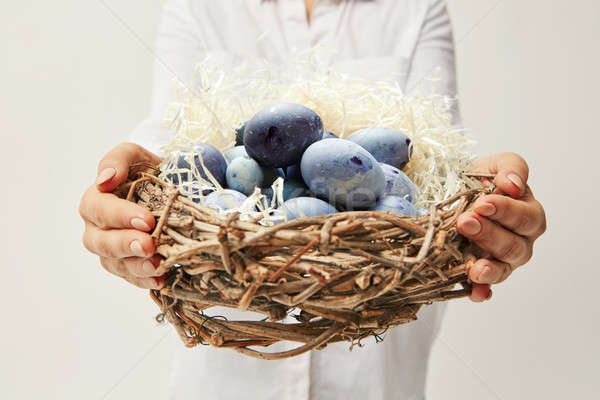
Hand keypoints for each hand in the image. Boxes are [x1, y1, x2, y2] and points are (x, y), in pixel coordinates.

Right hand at [79, 143, 165, 288]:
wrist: (165, 188)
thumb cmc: (145, 171)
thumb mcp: (134, 155)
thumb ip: (118, 159)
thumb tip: (105, 179)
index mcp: (95, 202)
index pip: (99, 209)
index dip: (120, 216)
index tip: (146, 219)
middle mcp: (97, 229)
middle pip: (102, 242)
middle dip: (126, 245)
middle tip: (149, 245)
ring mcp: (112, 251)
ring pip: (116, 264)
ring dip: (137, 267)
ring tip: (158, 265)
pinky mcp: (128, 266)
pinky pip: (132, 278)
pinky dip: (146, 281)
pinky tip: (162, 279)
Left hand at [457, 153, 545, 301]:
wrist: (458, 194)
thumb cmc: (483, 180)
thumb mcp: (495, 165)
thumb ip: (510, 169)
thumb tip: (514, 184)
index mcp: (528, 214)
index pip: (524, 217)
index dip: (505, 211)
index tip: (482, 204)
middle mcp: (520, 241)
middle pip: (513, 245)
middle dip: (489, 234)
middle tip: (465, 222)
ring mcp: (502, 260)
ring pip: (502, 268)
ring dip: (488, 268)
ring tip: (473, 267)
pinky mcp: (483, 273)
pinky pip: (485, 288)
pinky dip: (481, 292)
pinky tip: (475, 293)